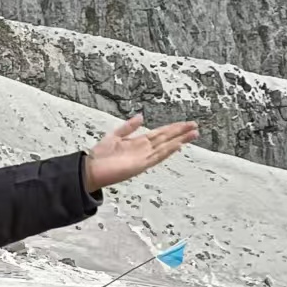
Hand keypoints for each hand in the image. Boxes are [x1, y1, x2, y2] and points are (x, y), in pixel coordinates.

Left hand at [84, 115, 198, 189]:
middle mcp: (143, 150)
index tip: (186, 124)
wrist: (90, 170)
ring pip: (165, 147)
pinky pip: (156, 157)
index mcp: (138, 143)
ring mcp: (143, 158)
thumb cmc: (100, 156)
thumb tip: (141, 116)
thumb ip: (128, 127)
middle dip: (180, 132)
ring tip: (193, 134)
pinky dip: (167, 151)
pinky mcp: (140, 166)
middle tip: (195, 127)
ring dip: (179, 140)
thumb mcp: (114, 136)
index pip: (160, 133)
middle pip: (166, 139)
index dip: (173, 128)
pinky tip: (177, 145)